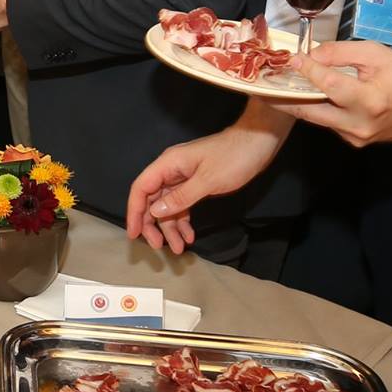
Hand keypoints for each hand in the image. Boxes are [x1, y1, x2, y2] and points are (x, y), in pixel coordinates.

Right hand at [125, 105, 292, 253]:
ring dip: (170, 227)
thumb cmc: (233, 158)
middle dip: (152, 224)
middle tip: (158, 246)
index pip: (141, 188)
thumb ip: (180, 197)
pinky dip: (183, 220)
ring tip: (178, 248)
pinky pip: (182, 204)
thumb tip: (154, 212)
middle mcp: (171, 170)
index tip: (134, 234)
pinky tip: (189, 235)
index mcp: (168, 164)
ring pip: (168, 205)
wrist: (257, 142)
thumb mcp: (207, 180)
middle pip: (152, 199)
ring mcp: (183, 177)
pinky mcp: (195, 183)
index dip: (134, 211)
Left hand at [271, 40, 391, 146]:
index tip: (291, 59)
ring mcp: (359, 138)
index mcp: (369, 101)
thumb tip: (310, 56)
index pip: (327, 85)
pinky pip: (331, 124)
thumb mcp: (375, 54)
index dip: (307, 71)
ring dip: (298, 105)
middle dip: (284, 99)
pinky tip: (305, 98)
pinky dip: (317, 110)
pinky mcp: (359, 142)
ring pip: (318, 120)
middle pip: (311, 112)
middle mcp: (361, 125)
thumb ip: (339, 53)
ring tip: (276, 89)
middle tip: (261, 87)